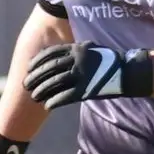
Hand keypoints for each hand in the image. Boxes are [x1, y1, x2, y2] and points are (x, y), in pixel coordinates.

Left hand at [22, 41, 153, 110]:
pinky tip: (47, 105)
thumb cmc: (109, 62)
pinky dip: (54, 101)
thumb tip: (59, 58)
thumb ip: (76, 53)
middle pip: (49, 69)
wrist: (128, 72)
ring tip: (34, 97)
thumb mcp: (91, 50)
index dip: (37, 62)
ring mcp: (82, 75)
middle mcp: (77, 60)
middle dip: (35, 77)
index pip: (50, 53)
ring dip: (42, 91)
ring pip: (54, 83)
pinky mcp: (86, 90)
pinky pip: (65, 96)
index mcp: (77, 49)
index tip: (29, 68)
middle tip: (26, 85)